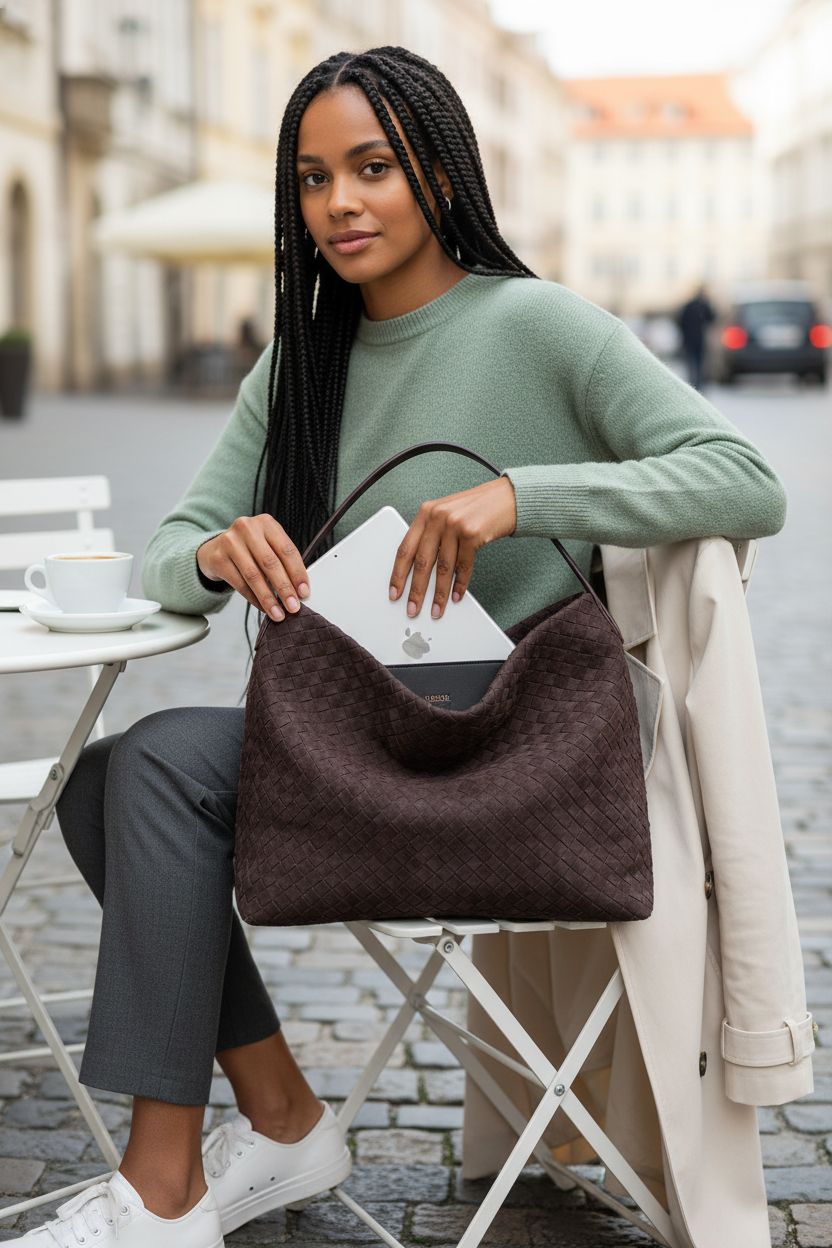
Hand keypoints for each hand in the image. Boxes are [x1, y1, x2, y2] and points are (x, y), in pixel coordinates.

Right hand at [196, 515, 309, 621]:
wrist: (215, 549)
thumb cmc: (248, 549)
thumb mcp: (267, 546)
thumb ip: (282, 562)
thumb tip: (299, 591)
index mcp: (266, 523)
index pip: (287, 550)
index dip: (297, 573)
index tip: (304, 592)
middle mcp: (248, 528)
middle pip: (270, 563)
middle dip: (284, 588)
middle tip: (293, 606)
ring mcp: (230, 542)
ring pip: (254, 576)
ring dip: (268, 598)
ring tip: (278, 613)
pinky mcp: (218, 558)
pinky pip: (240, 584)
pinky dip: (253, 599)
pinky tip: (262, 607)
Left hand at [388, 476, 516, 620]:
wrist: (506, 498)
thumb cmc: (478, 508)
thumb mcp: (447, 514)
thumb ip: (432, 534)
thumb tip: (421, 568)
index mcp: (426, 512)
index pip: (405, 548)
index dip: (398, 574)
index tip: (395, 591)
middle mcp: (437, 516)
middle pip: (422, 561)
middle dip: (417, 590)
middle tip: (413, 608)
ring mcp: (454, 524)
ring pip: (443, 567)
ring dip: (439, 593)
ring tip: (437, 609)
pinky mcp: (472, 533)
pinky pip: (463, 566)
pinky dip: (460, 584)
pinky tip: (456, 595)